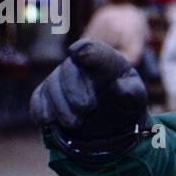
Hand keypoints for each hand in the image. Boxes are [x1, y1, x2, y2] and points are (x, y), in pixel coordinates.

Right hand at [30, 38, 149, 152]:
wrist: (112, 125)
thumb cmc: (126, 105)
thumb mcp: (137, 100)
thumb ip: (133, 92)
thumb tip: (120, 86)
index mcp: (104, 61)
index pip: (92, 49)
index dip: (85, 51)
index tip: (78, 53)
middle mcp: (79, 66)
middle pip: (69, 70)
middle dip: (74, 90)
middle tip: (87, 109)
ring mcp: (61, 79)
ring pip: (51, 86)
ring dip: (61, 106)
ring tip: (75, 123)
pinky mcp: (48, 95)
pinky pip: (38, 97)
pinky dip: (40, 108)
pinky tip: (46, 120)